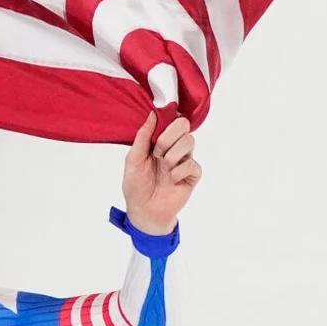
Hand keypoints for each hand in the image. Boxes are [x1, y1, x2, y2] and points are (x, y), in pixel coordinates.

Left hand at [120, 113, 201, 234]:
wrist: (144, 211)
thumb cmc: (136, 186)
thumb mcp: (133, 159)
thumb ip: (142, 136)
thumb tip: (152, 114)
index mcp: (159, 141)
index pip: (171, 119)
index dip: (167, 120)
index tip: (158, 130)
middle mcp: (174, 147)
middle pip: (183, 125)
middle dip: (168, 137)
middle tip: (157, 152)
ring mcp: (184, 160)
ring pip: (189, 142)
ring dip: (172, 155)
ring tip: (163, 168)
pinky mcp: (193, 174)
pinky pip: (192, 164)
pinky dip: (178, 172)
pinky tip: (171, 180)